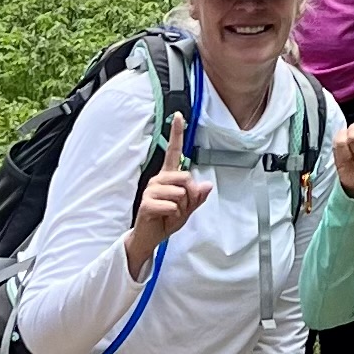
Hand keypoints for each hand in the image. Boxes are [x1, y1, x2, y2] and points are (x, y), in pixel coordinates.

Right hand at [125, 113, 210, 276]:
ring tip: (171, 213)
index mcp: (168, 177)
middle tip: (180, 208)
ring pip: (180, 193)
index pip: (173, 151)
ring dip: (181, 208)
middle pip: (186, 178)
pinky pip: (171, 206)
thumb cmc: (167, 220)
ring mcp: (151, 190)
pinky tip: (164, 218)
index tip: (178, 115)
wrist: (150, 237)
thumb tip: (207, 185)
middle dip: (190, 197)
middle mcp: (158, 179)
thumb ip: (197, 197)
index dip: (176, 133)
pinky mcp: (146, 203)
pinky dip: (173, 215)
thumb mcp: (188, 209)